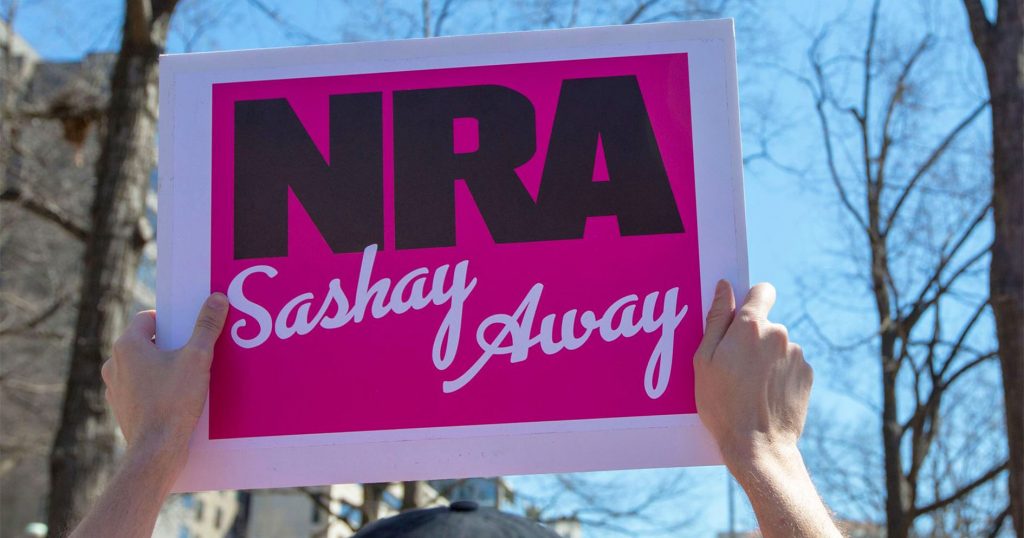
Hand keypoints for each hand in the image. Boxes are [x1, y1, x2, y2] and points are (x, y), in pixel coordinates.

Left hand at [102, 294, 228, 467]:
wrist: (156, 450)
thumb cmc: (173, 401)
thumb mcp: (197, 358)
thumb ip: (207, 326)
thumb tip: (217, 298)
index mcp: (127, 345)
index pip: (148, 318)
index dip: (171, 320)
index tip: (190, 329)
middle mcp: (114, 364)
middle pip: (145, 342)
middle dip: (170, 344)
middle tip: (194, 350)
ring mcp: (115, 387)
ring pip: (141, 366)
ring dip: (162, 366)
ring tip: (189, 375)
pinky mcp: (122, 408)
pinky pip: (140, 388)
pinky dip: (156, 387)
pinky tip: (178, 397)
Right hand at [693, 281, 812, 470]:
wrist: (758, 444)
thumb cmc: (722, 403)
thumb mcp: (704, 360)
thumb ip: (717, 319)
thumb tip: (725, 288)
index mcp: (751, 326)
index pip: (762, 290)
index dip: (752, 299)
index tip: (741, 317)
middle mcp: (779, 334)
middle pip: (766, 324)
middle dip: (752, 339)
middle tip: (734, 367)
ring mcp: (797, 355)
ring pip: (778, 347)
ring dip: (767, 358)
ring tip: (750, 387)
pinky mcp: (807, 375)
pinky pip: (790, 365)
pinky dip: (780, 375)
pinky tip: (766, 396)